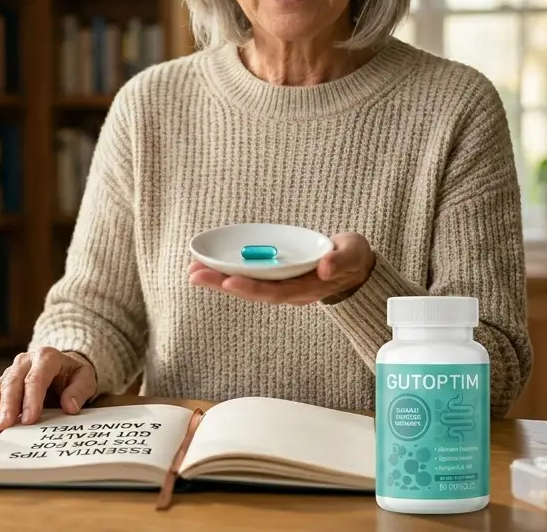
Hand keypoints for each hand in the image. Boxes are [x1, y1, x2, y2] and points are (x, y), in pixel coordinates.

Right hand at [0, 348, 96, 435]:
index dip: (31, 400)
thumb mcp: (85, 378)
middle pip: (12, 383)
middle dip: (7, 406)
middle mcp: (25, 360)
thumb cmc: (73, 374)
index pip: (36, 378)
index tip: (29, 420)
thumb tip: (70, 406)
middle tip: (4, 427)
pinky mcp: (3, 381)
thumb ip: (79, 390)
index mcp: (46, 357)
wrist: (62, 364)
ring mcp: (11, 370)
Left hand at [188, 232, 375, 305]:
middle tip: (194, 275)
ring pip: (247, 286)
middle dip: (223, 284)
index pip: (275, 291)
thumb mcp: (353, 254)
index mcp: (307, 287)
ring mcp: (281, 285)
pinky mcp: (275, 277)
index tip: (229, 280)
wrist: (354, 267)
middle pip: (253, 291)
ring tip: (192, 272)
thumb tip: (325, 268)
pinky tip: (208, 265)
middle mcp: (290, 291)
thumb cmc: (352, 258)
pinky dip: (227, 272)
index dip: (252, 287)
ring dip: (219, 280)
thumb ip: (341, 260)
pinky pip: (249, 276)